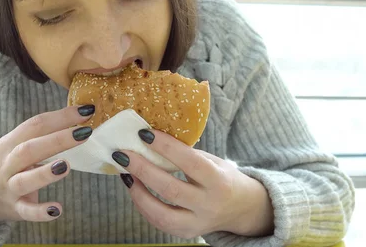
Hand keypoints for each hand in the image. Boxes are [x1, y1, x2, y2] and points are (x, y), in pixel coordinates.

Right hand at [0, 105, 94, 228]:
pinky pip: (27, 211)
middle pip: (29, 149)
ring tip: (65, 165)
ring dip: (45, 173)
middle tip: (83, 133)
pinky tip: (57, 209)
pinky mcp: (15, 209)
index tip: (85, 111)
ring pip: (25, 180)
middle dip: (57, 140)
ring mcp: (10, 187)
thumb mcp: (16, 145)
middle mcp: (8, 164)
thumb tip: (79, 119)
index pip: (35, 125)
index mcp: (10, 143)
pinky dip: (41, 211)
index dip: (60, 117)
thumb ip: (41, 135)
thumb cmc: (8, 164)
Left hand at [112, 129, 273, 238]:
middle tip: (123, 154)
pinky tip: (134, 188)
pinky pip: (159, 222)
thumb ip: (187, 155)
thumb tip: (150, 140)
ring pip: (161, 212)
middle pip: (170, 189)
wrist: (242, 208)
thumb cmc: (222, 177)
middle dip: (142, 169)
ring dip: (138, 191)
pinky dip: (142, 205)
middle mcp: (209, 204)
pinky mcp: (187, 232)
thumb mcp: (213, 161)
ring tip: (125, 173)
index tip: (144, 133)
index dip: (165, 147)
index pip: (189, 162)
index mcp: (218, 180)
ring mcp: (198, 222)